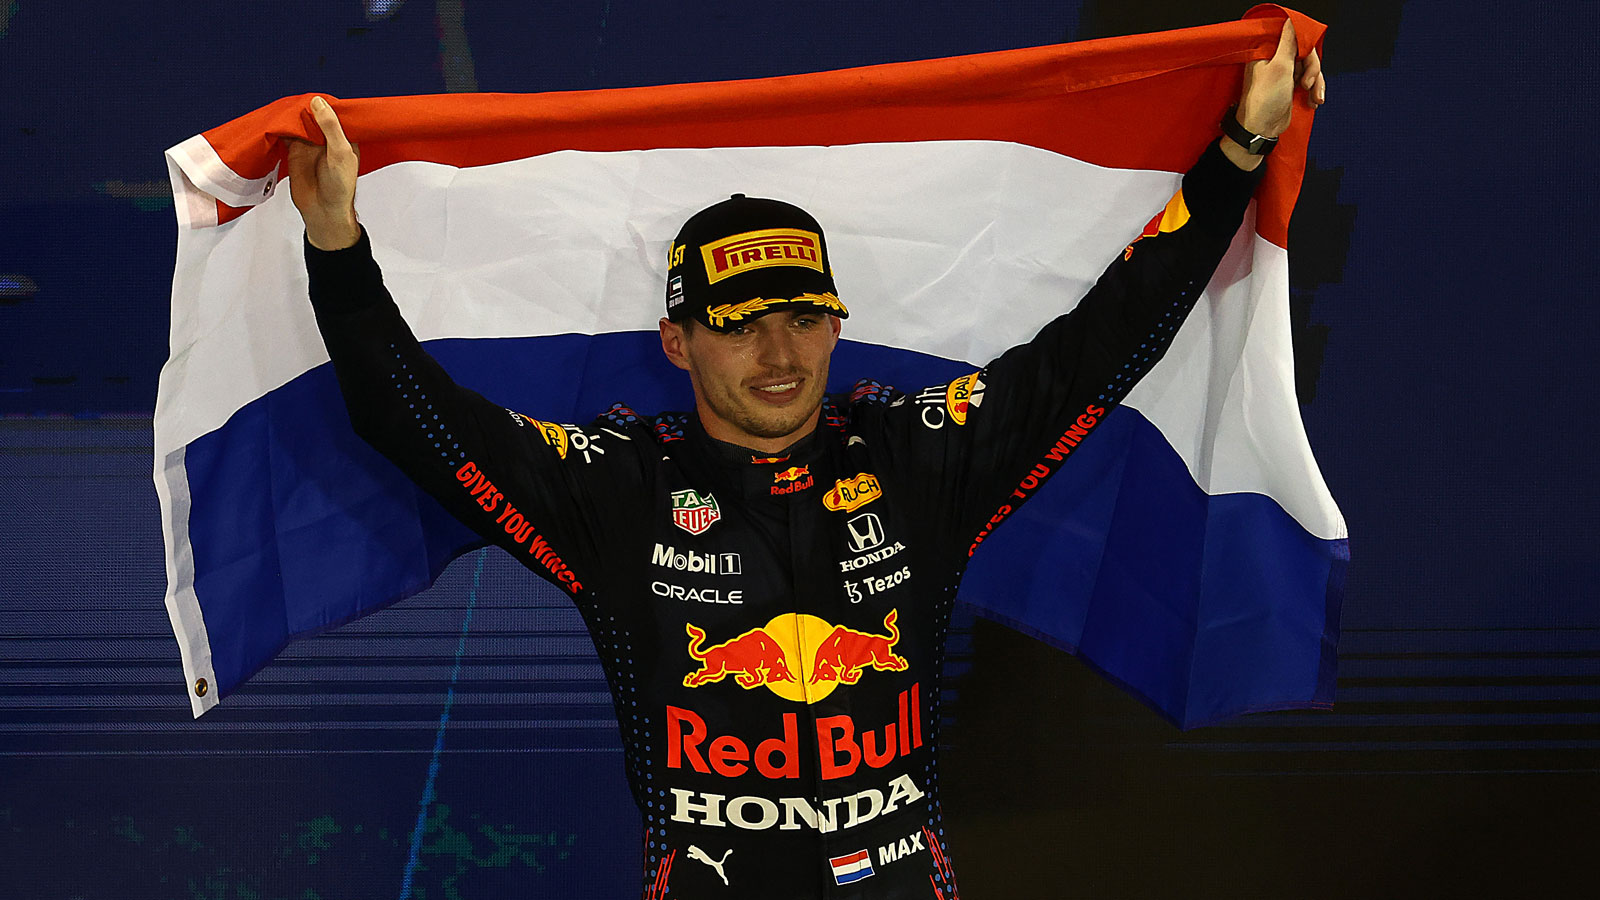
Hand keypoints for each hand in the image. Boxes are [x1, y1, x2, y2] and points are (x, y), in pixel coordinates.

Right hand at [287, 96, 361, 250]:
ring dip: (289, 116)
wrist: (322, 211)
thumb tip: (317, 101)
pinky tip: (272, 119)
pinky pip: (285, 133)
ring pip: (298, 123)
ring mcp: (309, 143)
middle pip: (313, 115)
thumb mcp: (340, 153)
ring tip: (280, 106)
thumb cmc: (339, 186)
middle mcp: (326, 138)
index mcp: (343, 137)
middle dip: (302, 107)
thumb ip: (330, 128)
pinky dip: (278, 127)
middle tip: (291, 99)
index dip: (323, 104)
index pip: (333, 113)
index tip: (312, 95)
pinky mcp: (294, 151)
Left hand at [1221, 19, 1325, 170]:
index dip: (1305, 48)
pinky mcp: (1290, 86)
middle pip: (1305, 53)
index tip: (1306, 59)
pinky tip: (1312, 102)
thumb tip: (1291, 21)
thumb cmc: (1265, 100)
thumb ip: (1289, 43)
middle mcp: (1275, 60)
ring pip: (1310, 68)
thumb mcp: (1280, 67)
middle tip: (1307, 84)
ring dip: (1316, 82)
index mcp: (1267, 52)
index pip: (1294, 38)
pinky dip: (1314, 90)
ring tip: (1313, 97)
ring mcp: (1283, 74)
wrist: (1261, 129)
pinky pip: (1310, 81)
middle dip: (1312, 69)